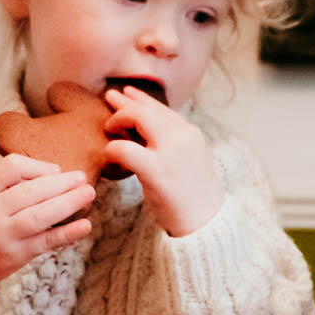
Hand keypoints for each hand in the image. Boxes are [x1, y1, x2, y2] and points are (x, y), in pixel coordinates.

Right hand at [0, 154, 95, 301]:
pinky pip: (47, 242)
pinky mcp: (16, 256)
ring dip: (69, 203)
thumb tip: (57, 173)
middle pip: (30, 192)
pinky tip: (86, 225)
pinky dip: (68, 233)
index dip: (37, 166)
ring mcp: (3, 236)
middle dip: (61, 183)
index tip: (56, 170)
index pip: (10, 168)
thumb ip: (10, 183)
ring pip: (41, 216)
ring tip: (88, 193)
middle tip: (82, 177)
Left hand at [103, 85, 222, 235]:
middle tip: (109, 98)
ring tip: (108, 127)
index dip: (142, 98)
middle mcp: (183, 138)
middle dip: (125, 102)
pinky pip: (125, 149)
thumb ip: (172, 143)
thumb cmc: (192, 196)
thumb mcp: (188, 160)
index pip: (162, 109)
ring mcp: (171, 153)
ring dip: (118, 119)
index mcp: (191, 134)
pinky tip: (109, 154)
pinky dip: (113, 148)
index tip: (128, 93)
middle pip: (148, 109)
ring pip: (138, 118)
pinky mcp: (157, 171)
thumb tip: (146, 133)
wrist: (206, 222)